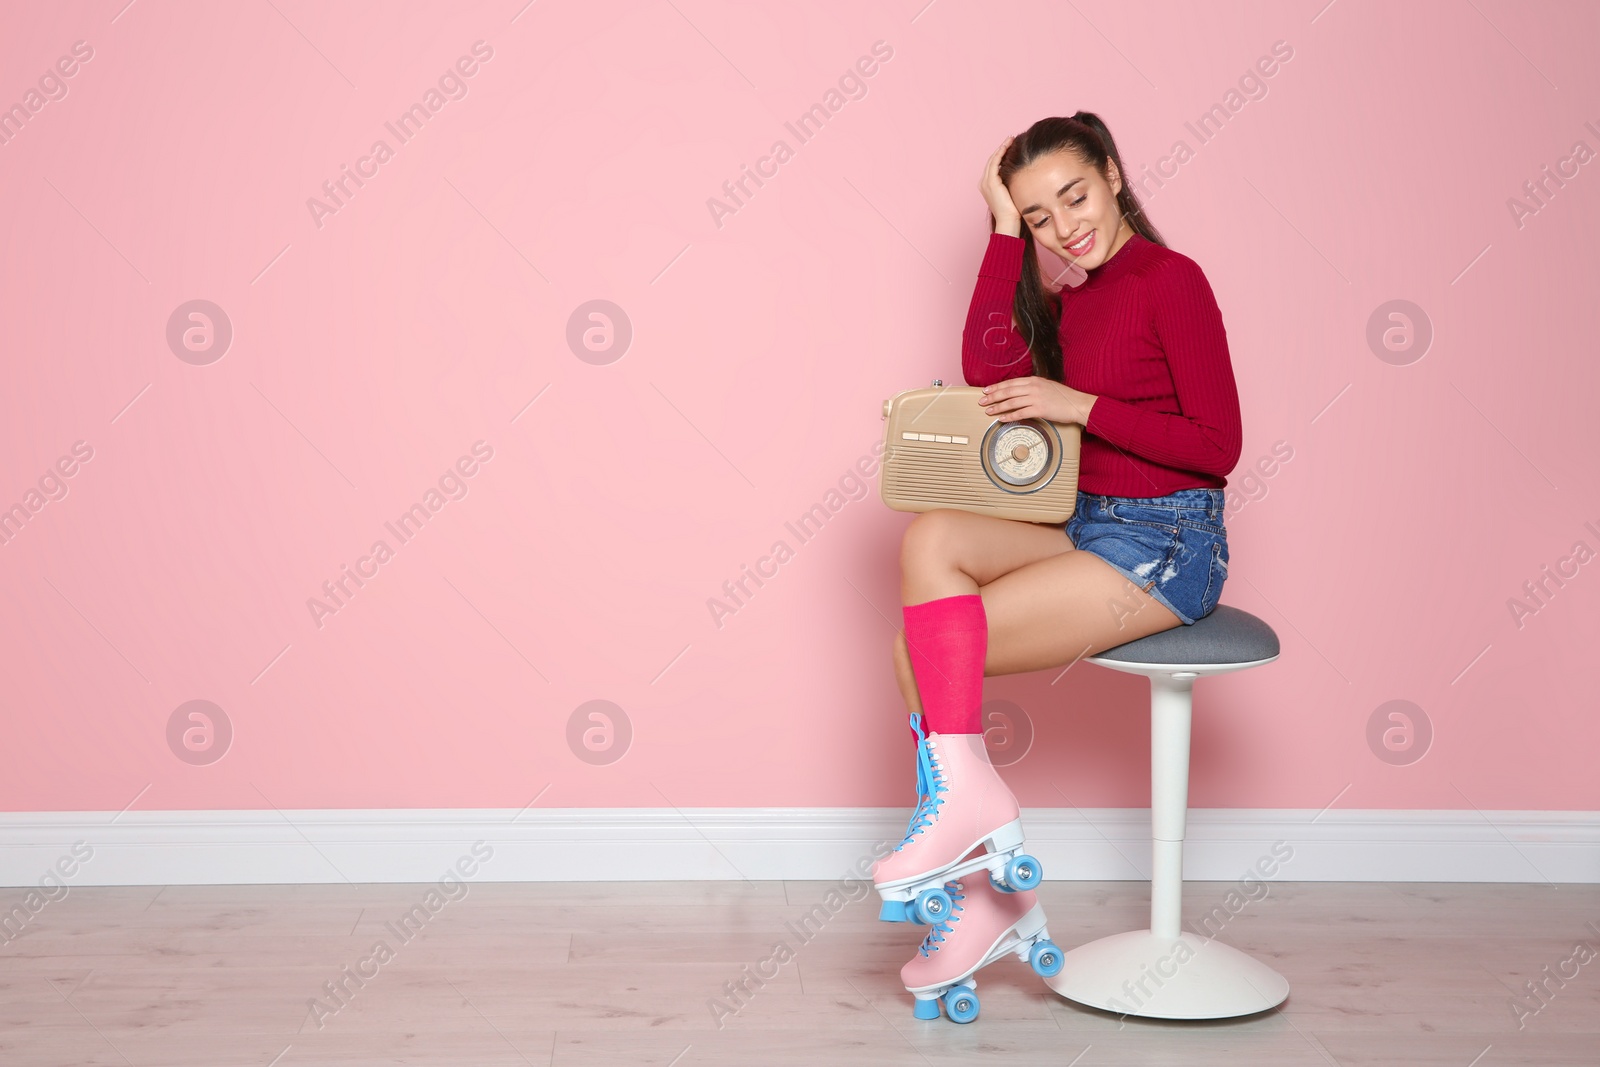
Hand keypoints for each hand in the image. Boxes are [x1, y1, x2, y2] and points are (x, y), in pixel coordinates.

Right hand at [979, 136, 1020, 232]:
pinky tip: (1008, 145)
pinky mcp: (991, 182)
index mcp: (987, 186)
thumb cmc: (1013, 212)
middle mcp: (984, 183)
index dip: (1001, 155)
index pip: (994, 166)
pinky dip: (1001, 152)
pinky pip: (995, 162)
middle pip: (992, 160)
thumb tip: (1023, 173)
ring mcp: (986, 182)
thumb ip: (1012, 182)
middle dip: (1001, 149)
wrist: (1008, 222)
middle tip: (1011, 139)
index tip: (1011, 147)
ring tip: (1010, 139)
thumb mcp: (1012, 193)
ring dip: (1001, 148)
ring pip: (993, 159)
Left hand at [979, 377, 1094, 425]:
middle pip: (1008, 391)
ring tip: (988, 411)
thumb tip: (1020, 392)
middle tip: (982, 401)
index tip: (987, 390)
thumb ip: (1033, 388)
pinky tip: (1001, 419)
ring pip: (1011, 402)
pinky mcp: (1039, 409)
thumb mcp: (1047, 387)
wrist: (1076, 404)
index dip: (997, 386)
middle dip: (993, 396)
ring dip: (998, 407)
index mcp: (1034, 380)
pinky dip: (1009, 416)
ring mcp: (1036, 398)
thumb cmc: (1063, 397)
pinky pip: (1020, 413)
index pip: (1011, 382)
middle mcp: (1033, 387)